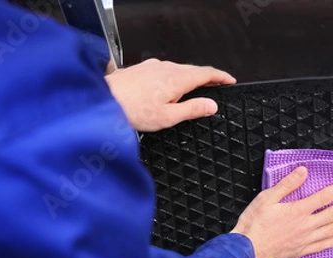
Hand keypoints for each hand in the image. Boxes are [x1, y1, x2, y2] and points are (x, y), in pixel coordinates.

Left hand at [105, 59, 235, 131]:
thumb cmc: (131, 110)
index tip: (230, 81)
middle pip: (194, 70)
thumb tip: (211, 105)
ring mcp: (153, 66)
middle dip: (208, 78)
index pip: (207, 73)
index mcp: (177, 79)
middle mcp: (166, 68)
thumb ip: (192, 110)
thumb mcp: (167, 117)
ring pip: (179, 69)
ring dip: (190, 78)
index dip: (221, 77)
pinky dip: (175, 78)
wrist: (102, 100)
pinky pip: (165, 70)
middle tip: (217, 87)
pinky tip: (169, 89)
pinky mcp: (143, 68)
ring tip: (194, 91)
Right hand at [231, 167, 332, 257]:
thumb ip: (287, 185)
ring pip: (332, 230)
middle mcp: (306, 226)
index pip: (325, 197)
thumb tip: (303, 171)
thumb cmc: (253, 224)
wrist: (245, 251)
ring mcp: (305, 240)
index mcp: (298, 210)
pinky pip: (321, 246)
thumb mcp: (266, 198)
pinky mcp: (300, 252)